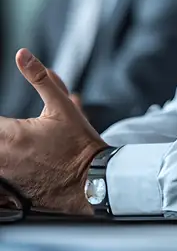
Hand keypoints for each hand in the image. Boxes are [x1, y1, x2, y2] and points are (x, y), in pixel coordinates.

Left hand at [0, 49, 106, 214]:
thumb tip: (22, 55)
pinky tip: (12, 166)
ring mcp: (6, 179)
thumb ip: (39, 79)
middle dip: (1, 132)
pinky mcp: (12, 195)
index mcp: (12, 134)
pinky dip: (4, 172)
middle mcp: (4, 157)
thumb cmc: (80, 146)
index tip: (5, 122)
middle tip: (9, 130)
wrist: (93, 182)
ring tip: (14, 148)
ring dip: (2, 149)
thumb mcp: (62, 106)